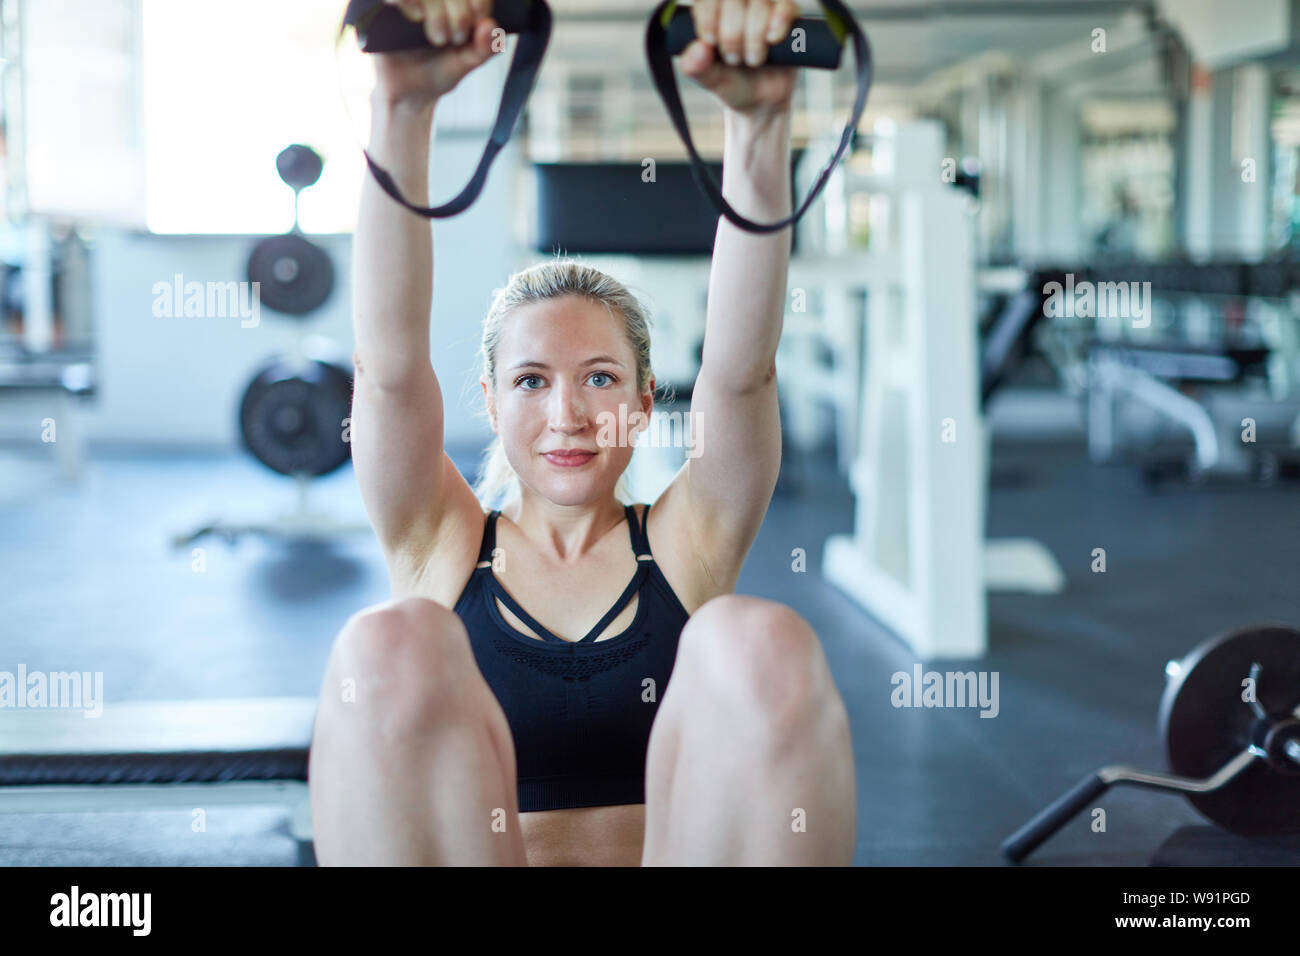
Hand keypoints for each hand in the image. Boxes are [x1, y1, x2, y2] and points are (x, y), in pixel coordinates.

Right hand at [371, 0, 501, 106]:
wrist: (407, 92)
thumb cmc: (437, 72)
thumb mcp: (466, 62)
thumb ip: (484, 48)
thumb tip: (490, 26)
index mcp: (455, 3)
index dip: (478, 1)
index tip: (479, 19)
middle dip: (458, 11)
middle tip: (456, 38)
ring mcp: (410, 1)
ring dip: (435, 8)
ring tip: (437, 37)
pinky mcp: (385, 6)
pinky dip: (406, 0)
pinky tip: (415, 17)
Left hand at [682, 0, 799, 116]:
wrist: (762, 101)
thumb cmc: (733, 83)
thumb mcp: (711, 80)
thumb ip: (696, 67)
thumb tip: (699, 48)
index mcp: (713, 12)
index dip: (709, 17)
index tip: (711, 42)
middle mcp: (738, 4)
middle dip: (732, 33)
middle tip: (734, 60)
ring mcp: (764, 7)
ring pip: (759, 2)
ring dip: (754, 35)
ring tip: (753, 60)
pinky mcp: (787, 15)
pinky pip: (785, 6)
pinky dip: (778, 21)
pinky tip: (772, 40)